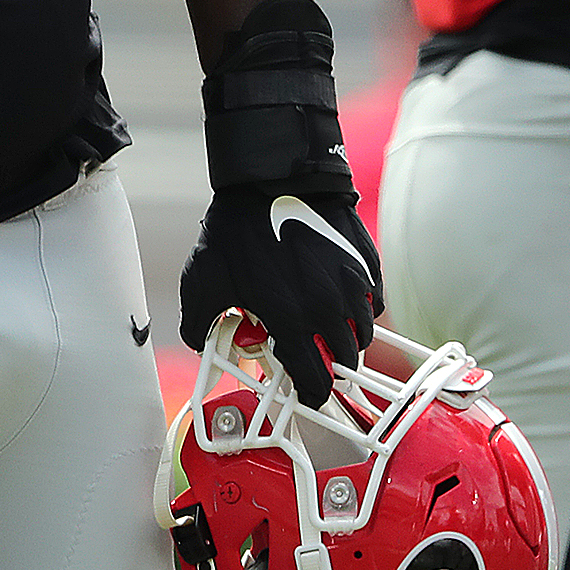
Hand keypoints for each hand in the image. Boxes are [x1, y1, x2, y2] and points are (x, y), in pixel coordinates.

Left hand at [180, 185, 381, 407]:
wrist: (273, 177)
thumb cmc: (237, 228)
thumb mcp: (203, 279)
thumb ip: (198, 322)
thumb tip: (199, 344)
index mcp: (292, 322)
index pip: (314, 382)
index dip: (308, 393)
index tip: (302, 390)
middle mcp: (330, 310)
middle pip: (344, 360)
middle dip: (326, 363)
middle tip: (308, 352)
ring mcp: (353, 286)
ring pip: (362, 332)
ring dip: (344, 336)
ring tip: (319, 322)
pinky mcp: (367, 263)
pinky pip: (371, 301)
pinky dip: (358, 306)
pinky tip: (334, 293)